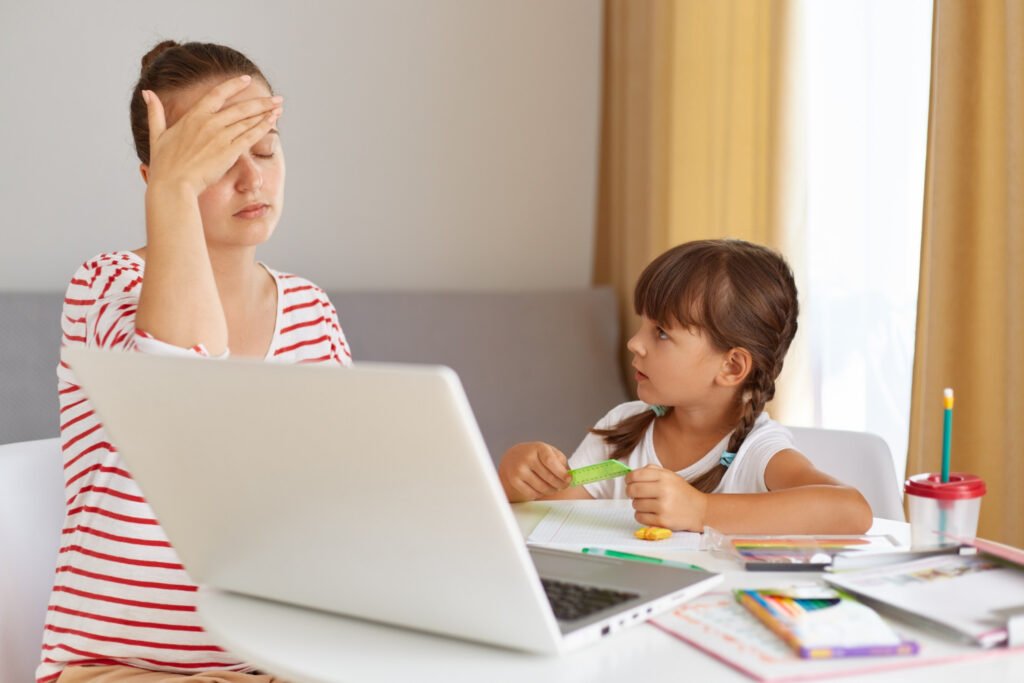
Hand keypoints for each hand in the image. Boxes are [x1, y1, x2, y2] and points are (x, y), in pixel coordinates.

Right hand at [143, 75, 282, 195]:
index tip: (247, 79)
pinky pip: (250, 136)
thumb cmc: (164, 165)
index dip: (234, 85)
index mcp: (193, 116)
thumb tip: (147, 93)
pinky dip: (263, 127)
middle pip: (241, 107)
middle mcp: (209, 122)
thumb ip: (155, 112)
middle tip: (277, 98)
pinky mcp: (229, 151)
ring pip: (248, 120)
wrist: (173, 185)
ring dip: (266, 113)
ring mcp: (220, 136)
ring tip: (279, 108)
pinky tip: (273, 122)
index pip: (217, 93)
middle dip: (261, 102)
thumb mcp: (157, 134)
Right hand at [498, 442, 571, 502]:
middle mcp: (527, 458)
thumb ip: (561, 461)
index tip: (569, 479)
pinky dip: (540, 494)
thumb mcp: (549, 451)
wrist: (513, 457)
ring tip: (554, 487)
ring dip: (552, 490)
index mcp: (538, 448)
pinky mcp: (514, 481)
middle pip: (548, 477)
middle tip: (565, 486)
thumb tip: (569, 475)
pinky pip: (532, 493)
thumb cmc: (535, 455)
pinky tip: (542, 489)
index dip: (561, 473)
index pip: (550, 462)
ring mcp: (519, 470)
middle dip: (560, 484)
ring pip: (541, 487)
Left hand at [626, 465, 707, 530]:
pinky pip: (639, 517)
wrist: (701, 511)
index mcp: (665, 477)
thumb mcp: (670, 476)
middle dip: (630, 492)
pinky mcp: (662, 521)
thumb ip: (652, 471)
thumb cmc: (682, 493)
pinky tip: (650, 513)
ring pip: (635, 504)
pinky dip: (641, 516)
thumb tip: (630, 474)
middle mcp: (664, 490)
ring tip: (648, 504)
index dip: (628, 479)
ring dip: (638, 505)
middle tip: (634, 494)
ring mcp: (663, 506)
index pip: (635, 475)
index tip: (629, 482)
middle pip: (633, 490)